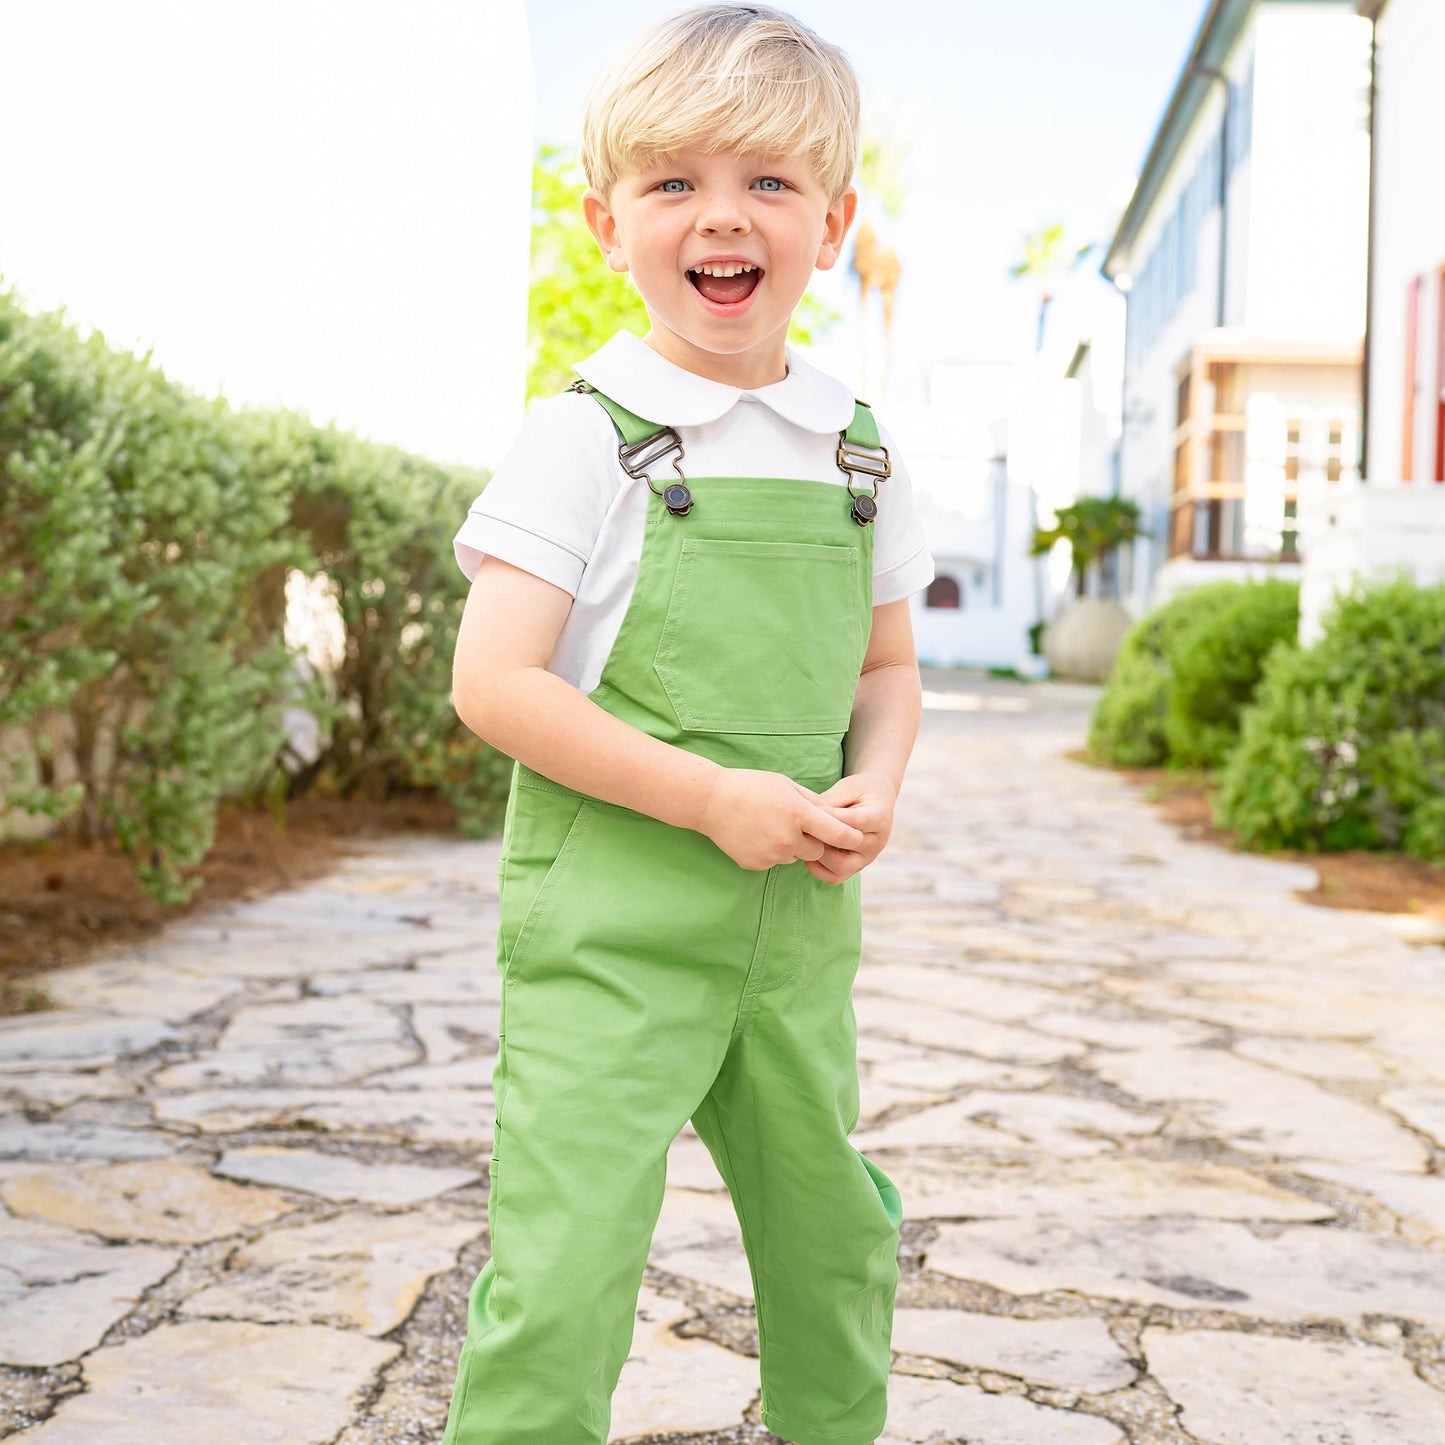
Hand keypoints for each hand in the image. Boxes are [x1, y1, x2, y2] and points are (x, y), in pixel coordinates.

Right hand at [698, 768, 866, 871]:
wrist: (710, 802)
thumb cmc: (751, 786)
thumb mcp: (786, 785)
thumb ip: (814, 803)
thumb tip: (838, 818)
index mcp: (798, 814)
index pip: (837, 834)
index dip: (851, 837)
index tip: (858, 838)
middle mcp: (787, 838)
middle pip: (817, 850)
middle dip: (815, 841)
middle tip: (799, 825)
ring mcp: (770, 854)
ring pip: (795, 856)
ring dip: (791, 846)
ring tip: (770, 825)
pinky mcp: (756, 865)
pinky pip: (774, 861)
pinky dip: (771, 851)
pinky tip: (756, 834)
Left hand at [789, 770, 896, 884]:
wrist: (875, 801)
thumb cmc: (859, 790)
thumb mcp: (847, 787)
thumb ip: (830, 802)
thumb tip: (807, 816)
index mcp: (880, 817)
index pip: (855, 821)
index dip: (829, 817)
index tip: (807, 811)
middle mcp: (877, 842)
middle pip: (848, 846)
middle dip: (822, 837)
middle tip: (801, 828)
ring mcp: (868, 858)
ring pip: (841, 867)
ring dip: (818, 855)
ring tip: (803, 840)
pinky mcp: (856, 868)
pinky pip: (836, 877)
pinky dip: (818, 869)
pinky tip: (807, 853)